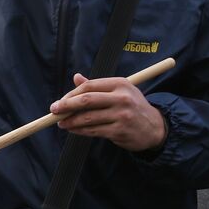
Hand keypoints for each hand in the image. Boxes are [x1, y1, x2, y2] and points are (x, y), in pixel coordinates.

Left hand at [51, 72, 167, 152]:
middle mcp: (122, 98)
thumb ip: (97, 86)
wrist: (154, 127)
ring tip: (61, 123)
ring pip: (88, 118)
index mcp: (120, 84)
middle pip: (87, 100)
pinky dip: (80, 131)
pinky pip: (94, 130)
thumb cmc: (133, 106)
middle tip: (54, 110)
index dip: (72, 94)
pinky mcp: (119, 131)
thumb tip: (76, 78)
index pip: (90, 86)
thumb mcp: (119, 91)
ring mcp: (121, 115)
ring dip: (71, 121)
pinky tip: (73, 130)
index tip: (61, 101)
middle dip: (66, 105)